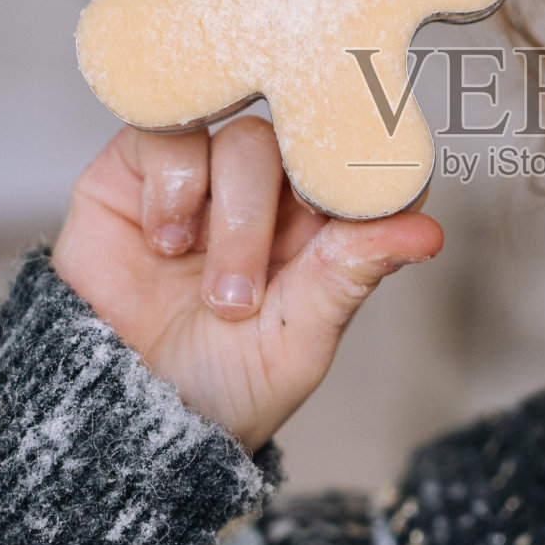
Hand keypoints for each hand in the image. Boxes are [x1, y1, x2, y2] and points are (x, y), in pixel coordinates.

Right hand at [52, 118, 441, 450]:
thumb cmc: (216, 388)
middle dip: (281, 221)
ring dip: (233, 219)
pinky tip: (163, 244)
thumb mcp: (295, 343)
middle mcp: (271, 196)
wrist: (115, 411)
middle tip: (249, 297)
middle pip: (305, 147)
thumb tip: (429, 232)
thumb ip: (350, 275)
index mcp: (322, 232)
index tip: (363, 208)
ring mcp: (208, 178)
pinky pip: (171, 133)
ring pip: (245, 140)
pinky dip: (174, 187)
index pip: (365, 170)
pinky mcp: (140, 169)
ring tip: (214, 296)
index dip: (371, 175)